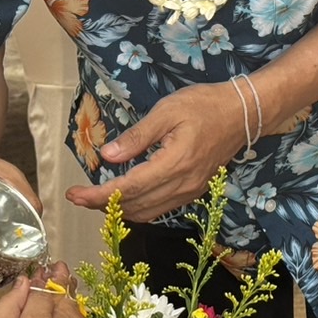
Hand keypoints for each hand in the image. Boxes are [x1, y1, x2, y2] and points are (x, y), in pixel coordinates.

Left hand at [65, 81, 247, 222]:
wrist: (243, 114)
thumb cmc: (204, 105)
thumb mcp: (167, 111)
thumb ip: (137, 137)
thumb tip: (107, 156)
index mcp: (174, 164)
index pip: (128, 188)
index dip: (98, 195)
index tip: (74, 195)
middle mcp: (182, 184)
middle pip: (135, 206)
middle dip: (102, 205)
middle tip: (78, 195)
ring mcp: (190, 191)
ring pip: (147, 212)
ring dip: (120, 208)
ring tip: (96, 196)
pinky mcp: (194, 191)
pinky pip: (160, 208)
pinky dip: (138, 206)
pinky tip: (125, 195)